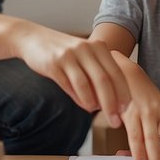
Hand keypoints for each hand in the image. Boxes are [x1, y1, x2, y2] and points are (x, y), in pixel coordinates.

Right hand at [12, 25, 130, 125]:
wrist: (33, 38)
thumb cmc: (64, 53)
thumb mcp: (84, 57)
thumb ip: (97, 74)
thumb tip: (110, 102)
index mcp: (98, 47)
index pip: (116, 72)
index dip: (123, 92)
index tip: (126, 109)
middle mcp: (86, 49)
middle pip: (104, 80)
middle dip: (112, 103)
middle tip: (115, 121)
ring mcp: (69, 55)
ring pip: (87, 83)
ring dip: (94, 103)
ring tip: (98, 114)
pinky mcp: (53, 63)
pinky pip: (69, 84)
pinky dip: (79, 98)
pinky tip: (84, 106)